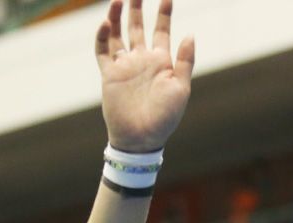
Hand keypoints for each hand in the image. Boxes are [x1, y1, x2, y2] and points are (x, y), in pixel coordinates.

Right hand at [95, 0, 194, 151]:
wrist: (141, 139)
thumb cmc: (165, 118)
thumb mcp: (181, 89)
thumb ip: (184, 61)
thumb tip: (190, 34)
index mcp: (161, 62)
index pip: (161, 30)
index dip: (164, 12)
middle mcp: (142, 60)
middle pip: (138, 26)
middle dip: (136, 7)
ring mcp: (124, 66)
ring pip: (118, 34)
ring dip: (117, 16)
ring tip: (117, 0)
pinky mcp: (109, 75)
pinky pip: (102, 51)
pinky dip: (102, 36)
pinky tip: (105, 23)